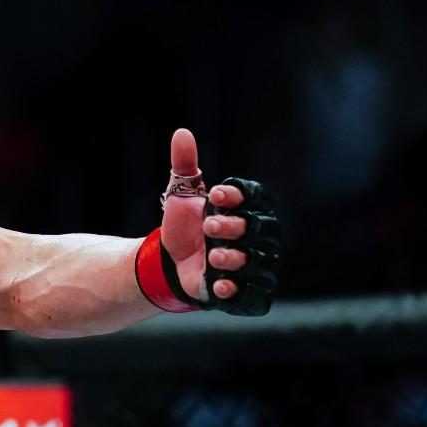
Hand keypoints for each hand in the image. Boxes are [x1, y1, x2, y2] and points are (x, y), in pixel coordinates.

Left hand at [159, 128, 265, 302]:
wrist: (168, 262)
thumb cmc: (183, 227)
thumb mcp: (181, 196)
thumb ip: (184, 166)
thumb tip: (182, 133)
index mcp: (241, 211)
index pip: (253, 199)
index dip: (238, 197)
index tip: (215, 195)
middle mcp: (251, 237)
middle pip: (258, 230)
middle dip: (235, 227)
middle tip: (209, 226)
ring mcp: (247, 264)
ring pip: (256, 261)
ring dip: (235, 258)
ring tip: (213, 256)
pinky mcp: (238, 289)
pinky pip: (248, 293)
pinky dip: (235, 289)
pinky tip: (218, 285)